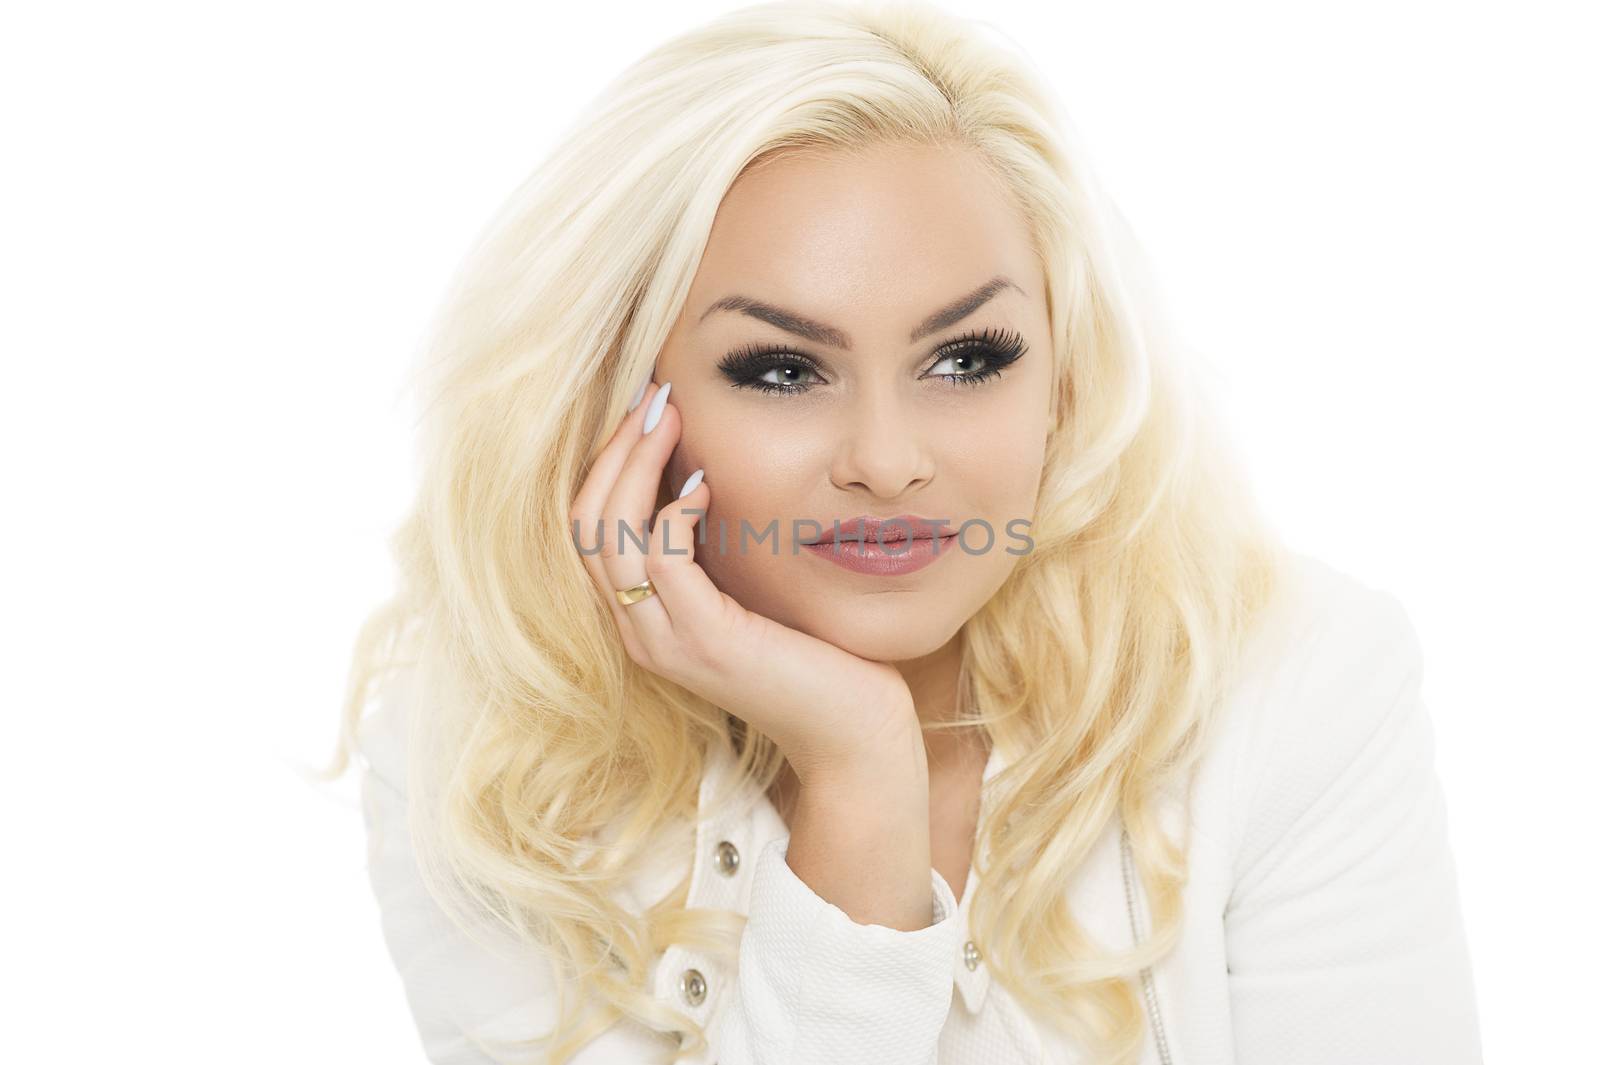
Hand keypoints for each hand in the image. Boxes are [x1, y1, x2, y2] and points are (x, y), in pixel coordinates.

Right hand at [569, 378, 920, 785]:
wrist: (851, 731)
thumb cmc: (813, 655)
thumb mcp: (748, 589)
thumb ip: (714, 546)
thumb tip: (701, 472)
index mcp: (643, 616)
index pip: (589, 527)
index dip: (608, 463)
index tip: (644, 409)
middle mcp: (640, 630)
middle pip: (585, 524)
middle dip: (614, 451)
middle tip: (651, 397)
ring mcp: (665, 640)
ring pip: (609, 536)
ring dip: (635, 465)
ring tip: (668, 417)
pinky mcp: (705, 641)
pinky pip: (662, 561)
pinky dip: (675, 511)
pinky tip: (706, 485)